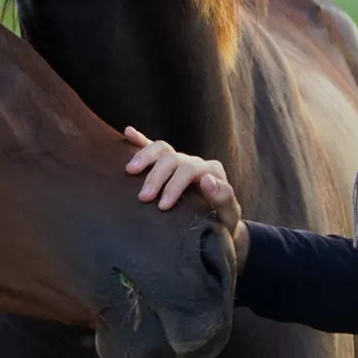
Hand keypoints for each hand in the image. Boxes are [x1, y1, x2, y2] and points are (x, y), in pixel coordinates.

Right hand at [123, 127, 248, 266]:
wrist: (218, 224)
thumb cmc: (223, 222)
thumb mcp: (229, 214)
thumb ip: (224, 197)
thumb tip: (207, 180)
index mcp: (211, 171)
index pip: (189, 169)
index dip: (174, 186)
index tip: (163, 206)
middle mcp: (194, 162)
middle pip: (172, 159)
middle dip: (156, 177)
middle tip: (143, 198)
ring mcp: (180, 161)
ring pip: (161, 148)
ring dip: (144, 157)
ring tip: (130, 170)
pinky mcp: (167, 165)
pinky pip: (153, 147)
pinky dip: (140, 139)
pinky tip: (128, 132)